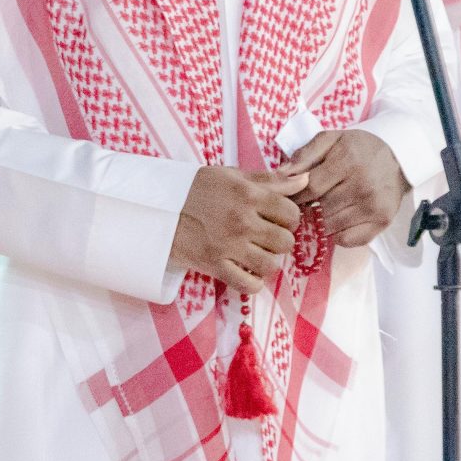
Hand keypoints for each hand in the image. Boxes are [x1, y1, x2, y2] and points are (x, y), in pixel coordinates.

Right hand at [170, 165, 306, 293]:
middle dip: (280, 241)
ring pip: (271, 265)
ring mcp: (228, 246)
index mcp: (248, 195)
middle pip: (285, 242)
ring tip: (256, 254)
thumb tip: (304, 180)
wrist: (157, 206)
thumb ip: (270, 179)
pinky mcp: (214, 265)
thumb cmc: (196, 188)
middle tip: (266, 237)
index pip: (291, 213)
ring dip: (268, 262)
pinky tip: (247, 272)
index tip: (277, 219)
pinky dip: (252, 282)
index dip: (289, 218)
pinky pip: (248, 285)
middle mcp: (242, 221)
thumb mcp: (232, 175)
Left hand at [284, 129, 410, 247]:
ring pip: (331, 227)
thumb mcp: (331, 139)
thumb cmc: (359, 148)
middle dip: (304, 211)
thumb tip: (280, 174)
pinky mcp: (382, 222)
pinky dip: (336, 235)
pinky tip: (335, 222)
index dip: (294, 196)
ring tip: (316, 214)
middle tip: (300, 208)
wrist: (398, 157)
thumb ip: (305, 154)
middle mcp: (362, 186)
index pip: (310, 188)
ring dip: (318, 224)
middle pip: (319, 210)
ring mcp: (373, 206)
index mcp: (347, 161)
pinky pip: (348, 240)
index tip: (288, 197)